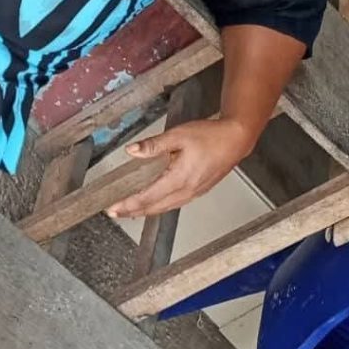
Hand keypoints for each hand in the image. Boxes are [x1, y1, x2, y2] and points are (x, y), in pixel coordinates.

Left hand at [107, 117, 255, 218]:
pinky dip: (159, 207)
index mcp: (178, 179)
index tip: (113, 209)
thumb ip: (153, 145)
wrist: (235, 140)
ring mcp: (193, 193)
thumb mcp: (178, 135)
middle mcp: (186, 191)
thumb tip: (132, 150)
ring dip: (145, 211)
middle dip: (132, 212)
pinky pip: (173, 204)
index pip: (147, 198)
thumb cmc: (210, 136)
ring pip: (164, 208)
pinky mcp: (197, 191)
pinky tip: (152, 205)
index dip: (128, 205)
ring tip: (129, 211)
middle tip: (114, 213)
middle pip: (154, 208)